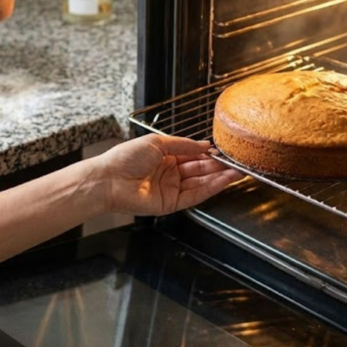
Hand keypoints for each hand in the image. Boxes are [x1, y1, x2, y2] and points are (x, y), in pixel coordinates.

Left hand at [89, 134, 244, 216]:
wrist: (109, 179)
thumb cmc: (125, 158)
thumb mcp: (157, 142)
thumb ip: (184, 145)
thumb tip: (205, 145)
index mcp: (165, 156)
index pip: (193, 155)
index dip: (209, 154)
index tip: (225, 152)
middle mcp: (169, 173)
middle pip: (199, 170)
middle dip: (219, 167)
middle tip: (237, 163)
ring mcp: (171, 189)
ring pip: (200, 183)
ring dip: (219, 178)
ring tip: (237, 172)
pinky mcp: (170, 204)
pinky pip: (194, 195)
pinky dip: (210, 189)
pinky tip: (222, 181)